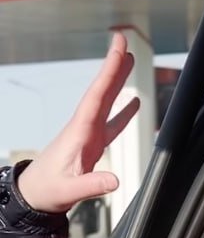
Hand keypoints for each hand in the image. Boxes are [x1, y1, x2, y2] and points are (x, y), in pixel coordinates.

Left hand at [15, 31, 140, 214]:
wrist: (35, 195)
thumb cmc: (48, 190)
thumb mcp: (69, 190)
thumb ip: (92, 185)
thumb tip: (116, 180)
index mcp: (80, 133)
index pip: (97, 97)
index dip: (110, 72)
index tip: (119, 50)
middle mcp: (84, 128)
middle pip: (102, 92)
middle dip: (113, 67)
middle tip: (124, 42)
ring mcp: (88, 135)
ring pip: (107, 103)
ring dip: (119, 82)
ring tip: (131, 63)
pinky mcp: (93, 144)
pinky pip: (112, 122)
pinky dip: (124, 111)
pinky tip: (135, 102)